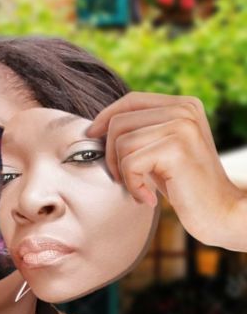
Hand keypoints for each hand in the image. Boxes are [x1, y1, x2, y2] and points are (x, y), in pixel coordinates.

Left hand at [84, 92, 246, 251]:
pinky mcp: (177, 148)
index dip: (105, 118)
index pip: (130, 100)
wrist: (220, 212)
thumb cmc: (185, 186)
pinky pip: (130, 163)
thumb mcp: (160, 151)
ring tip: (140, 188)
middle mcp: (184, 110)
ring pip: (122, 143)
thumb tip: (95, 128)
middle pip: (119, 121)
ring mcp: (182, 126)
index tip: (93, 137)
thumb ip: (140, 133)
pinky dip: (133, 185)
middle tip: (124, 178)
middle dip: (111, 154)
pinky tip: (148, 198)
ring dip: (123, 173)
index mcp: (182, 105)